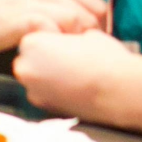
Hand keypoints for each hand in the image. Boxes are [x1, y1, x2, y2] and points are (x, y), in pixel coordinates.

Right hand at [0, 0, 109, 52]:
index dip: (100, 33)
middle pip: (92, 19)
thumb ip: (66, 11)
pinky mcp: (16, 18)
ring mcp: (33, 1)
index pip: (100, 9)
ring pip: (74, 21)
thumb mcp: (42, 1)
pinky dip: (52, 44)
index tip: (91, 53)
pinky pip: (47, 29)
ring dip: (73, 44)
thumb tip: (97, 36)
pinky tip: (44, 58)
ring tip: (62, 62)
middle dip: (89, 43)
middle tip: (78, 63)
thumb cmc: (8, 11)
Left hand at [12, 29, 139, 120]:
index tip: (69, 44)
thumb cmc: (103, 57)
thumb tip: (70, 42)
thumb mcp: (86, 33)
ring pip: (36, 78)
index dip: (53, 39)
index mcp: (31, 43)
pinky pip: (45, 94)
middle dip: (46, 58)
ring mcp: (33, 91)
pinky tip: (75, 88)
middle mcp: (25, 68)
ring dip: (49, 76)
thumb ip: (68, 36)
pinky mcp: (45, 109)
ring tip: (74, 74)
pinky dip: (55, 91)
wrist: (117, 89)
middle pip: (30, 59)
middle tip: (70, 59)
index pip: (34, 38)